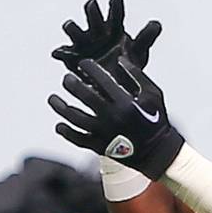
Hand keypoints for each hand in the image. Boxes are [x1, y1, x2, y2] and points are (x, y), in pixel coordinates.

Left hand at [48, 57, 183, 179]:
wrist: (158, 152)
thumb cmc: (156, 120)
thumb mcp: (153, 95)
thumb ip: (137, 76)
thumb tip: (120, 60)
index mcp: (126, 102)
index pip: (103, 80)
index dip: (90, 69)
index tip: (84, 64)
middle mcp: (112, 116)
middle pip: (85, 96)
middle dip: (72, 84)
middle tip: (66, 79)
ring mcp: (103, 133)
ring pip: (75, 118)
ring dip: (61, 107)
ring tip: (53, 99)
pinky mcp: (99, 147)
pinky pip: (77, 138)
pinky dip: (66, 131)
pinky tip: (59, 124)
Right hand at [52, 0, 161, 79]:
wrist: (113, 82)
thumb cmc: (126, 60)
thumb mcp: (139, 50)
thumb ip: (147, 37)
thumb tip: (157, 24)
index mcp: (114, 27)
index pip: (115, 13)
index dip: (116, 5)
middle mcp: (97, 31)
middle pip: (92, 16)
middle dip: (92, 10)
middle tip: (93, 4)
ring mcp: (83, 43)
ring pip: (74, 30)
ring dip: (72, 27)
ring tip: (70, 25)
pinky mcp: (72, 56)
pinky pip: (64, 53)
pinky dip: (60, 52)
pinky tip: (57, 53)